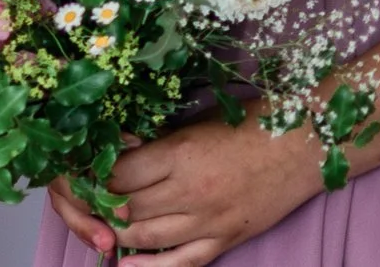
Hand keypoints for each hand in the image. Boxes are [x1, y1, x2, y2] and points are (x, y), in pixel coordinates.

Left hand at [46, 117, 318, 263]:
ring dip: (117, 233)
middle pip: (125, 207)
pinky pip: (182, 262)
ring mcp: (208, 220)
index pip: (117, 173)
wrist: (298, 146)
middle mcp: (189, 191)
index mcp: (176, 154)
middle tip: (84, 202)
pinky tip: (125, 265)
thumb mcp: (189, 128)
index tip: (82, 172)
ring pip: (146, 236)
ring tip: (100, 226)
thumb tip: (113, 159)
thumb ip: (154, 148)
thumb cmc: (241, 126)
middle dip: (97, 207)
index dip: (92, 175)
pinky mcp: (226, 239)